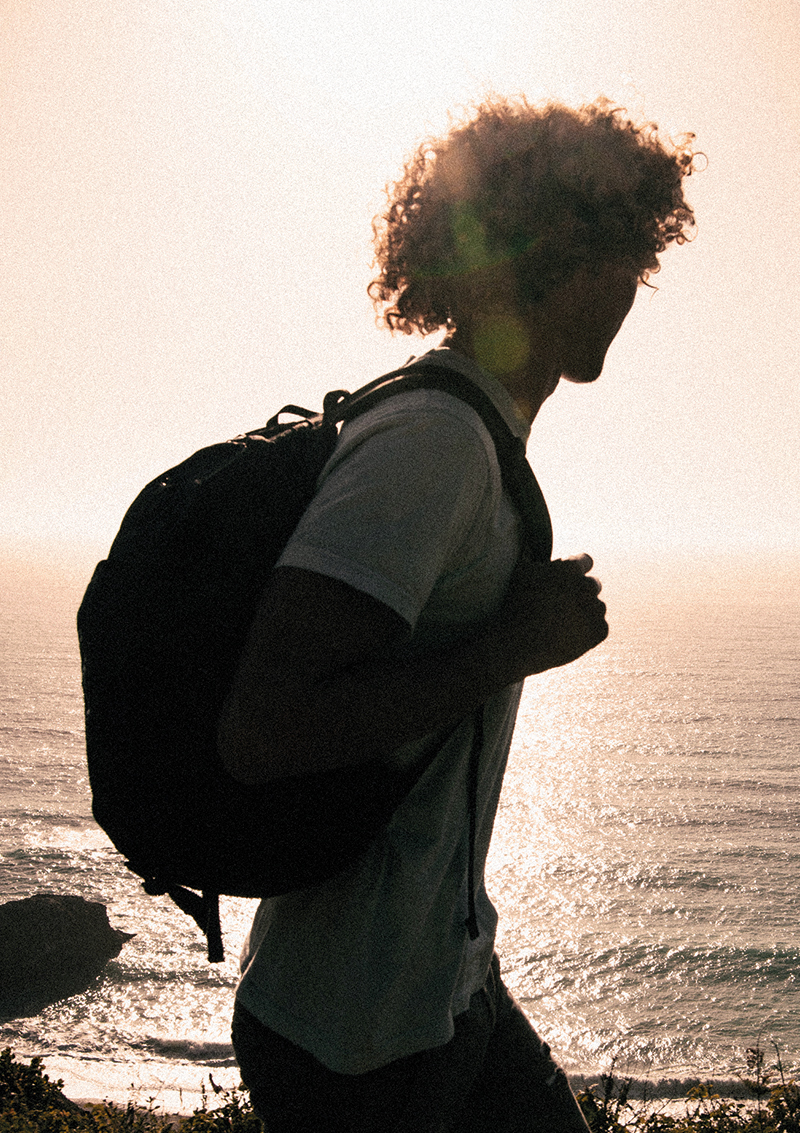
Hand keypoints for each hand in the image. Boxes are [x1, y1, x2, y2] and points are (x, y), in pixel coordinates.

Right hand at [488, 552, 607, 680]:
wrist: (518, 645)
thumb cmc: (515, 606)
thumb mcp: (520, 572)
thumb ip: (531, 553)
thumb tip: (530, 539)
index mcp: (570, 569)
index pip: (585, 561)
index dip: (575, 571)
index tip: (566, 580)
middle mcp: (587, 587)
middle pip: (592, 585)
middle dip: (580, 592)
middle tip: (562, 605)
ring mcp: (595, 610)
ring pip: (597, 607)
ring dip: (585, 612)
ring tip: (564, 624)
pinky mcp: (599, 631)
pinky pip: (600, 628)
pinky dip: (589, 633)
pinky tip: (570, 637)